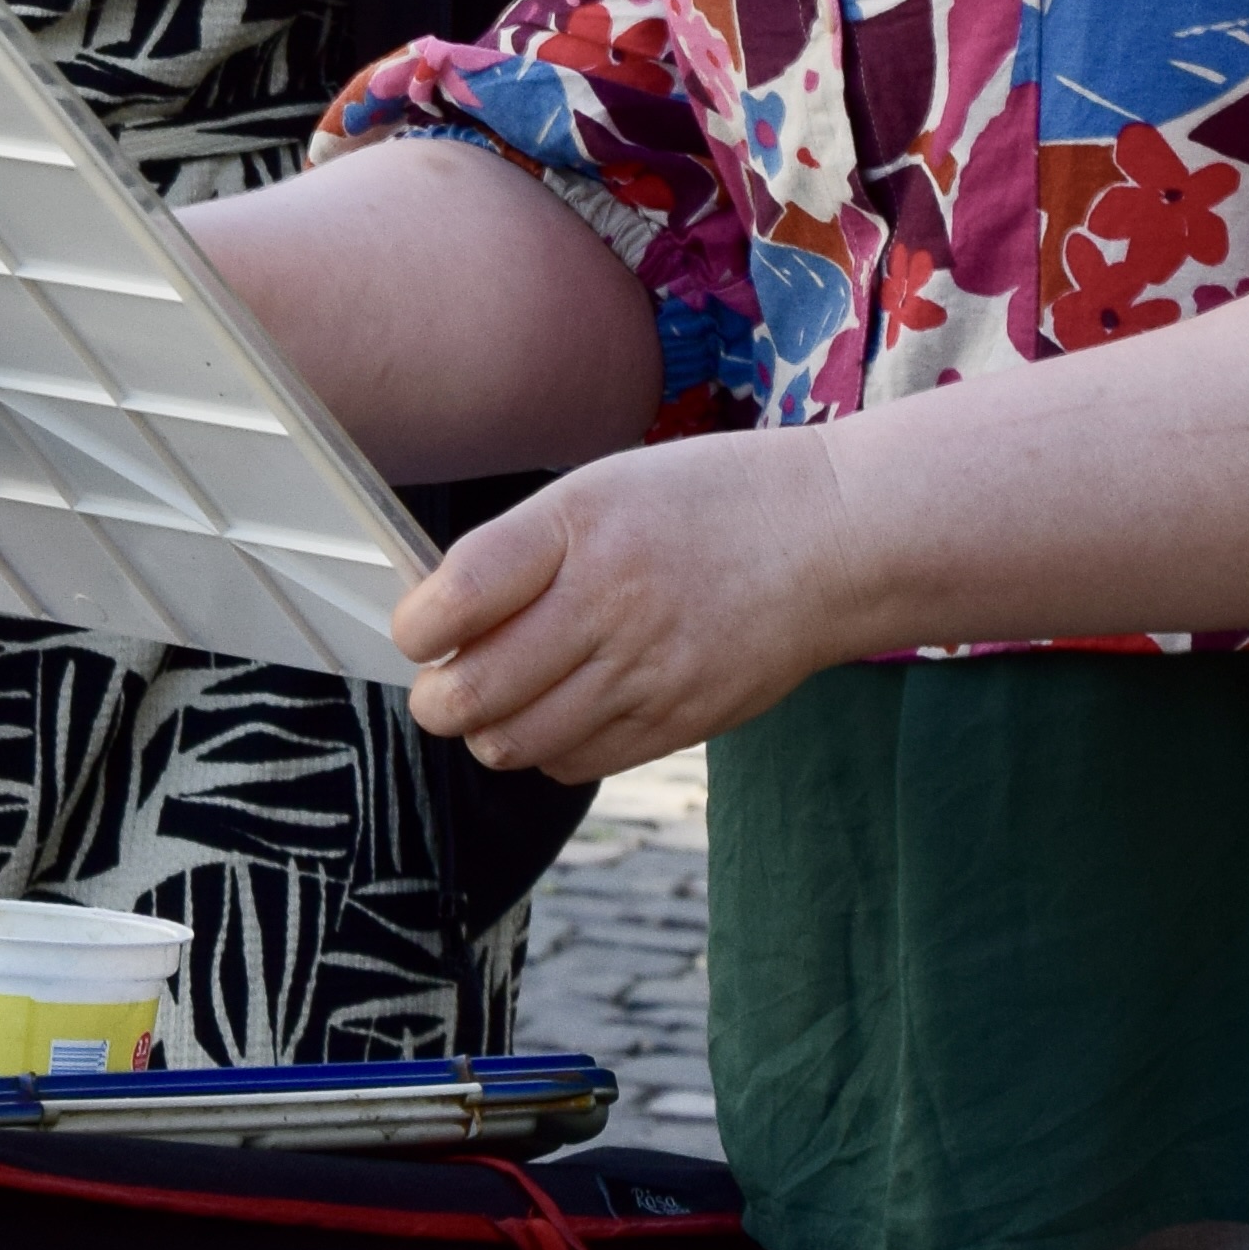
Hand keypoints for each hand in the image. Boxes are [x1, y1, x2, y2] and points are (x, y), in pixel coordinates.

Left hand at [386, 427, 871, 784]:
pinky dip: (547, 747)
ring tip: (498, 701)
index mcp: (582, 525)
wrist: (833, 542)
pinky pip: (574, 763)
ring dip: (488, 729)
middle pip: (474, 690)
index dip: (416, 624)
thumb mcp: (608, 486)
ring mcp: (645, 672)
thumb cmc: (713, 502)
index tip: (416, 628)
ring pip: (515, 741)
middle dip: (436, 697)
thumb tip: (443, 615)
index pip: (460, 594)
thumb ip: (525, 548)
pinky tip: (561, 712)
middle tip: (440, 683)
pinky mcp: (676, 722)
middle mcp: (610, 601)